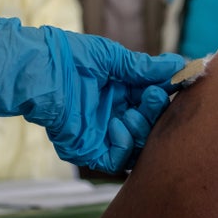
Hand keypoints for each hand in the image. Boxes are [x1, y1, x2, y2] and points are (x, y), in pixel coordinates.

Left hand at [0, 15, 184, 172]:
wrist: (39, 68)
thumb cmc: (70, 57)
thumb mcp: (112, 58)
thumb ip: (143, 67)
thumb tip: (177, 64)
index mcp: (120, 92)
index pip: (152, 100)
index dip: (165, 95)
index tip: (178, 84)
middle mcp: (114, 114)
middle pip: (148, 125)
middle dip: (155, 112)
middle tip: (153, 96)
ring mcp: (101, 133)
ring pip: (137, 145)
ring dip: (142, 129)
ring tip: (134, 111)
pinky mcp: (87, 149)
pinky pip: (115, 160)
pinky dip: (124, 145)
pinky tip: (118, 124)